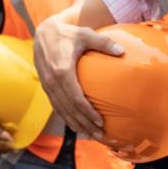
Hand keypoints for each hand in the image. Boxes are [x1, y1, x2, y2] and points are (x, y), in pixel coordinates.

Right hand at [34, 14, 123, 138]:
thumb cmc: (69, 34)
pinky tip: (78, 126)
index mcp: (61, 70)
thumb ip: (104, 43)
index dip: (86, 112)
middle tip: (99, 135)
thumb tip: (122, 51)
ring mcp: (47, 85)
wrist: (44, 32)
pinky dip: (67, 118)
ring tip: (91, 136)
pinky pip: (56, 107)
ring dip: (76, 124)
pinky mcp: (46, 87)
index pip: (74, 97)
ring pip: (61, 111)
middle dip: (84, 124)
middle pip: (69, 109)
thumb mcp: (86, 35)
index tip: (100, 121)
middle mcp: (52, 81)